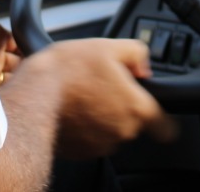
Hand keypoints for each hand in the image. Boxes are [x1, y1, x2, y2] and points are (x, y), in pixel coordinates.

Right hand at [33, 38, 177, 158]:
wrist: (33, 94)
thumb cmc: (67, 71)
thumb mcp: (108, 46)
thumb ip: (137, 54)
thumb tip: (143, 66)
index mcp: (136, 107)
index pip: (166, 127)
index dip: (165, 122)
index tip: (163, 121)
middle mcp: (122, 131)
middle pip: (132, 121)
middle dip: (121, 106)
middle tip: (101, 86)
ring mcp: (101, 145)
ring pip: (110, 130)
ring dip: (101, 116)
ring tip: (82, 94)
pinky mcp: (81, 152)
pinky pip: (90, 139)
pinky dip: (84, 127)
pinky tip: (71, 108)